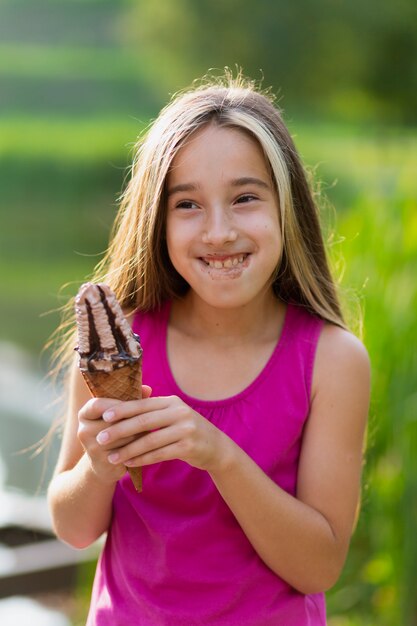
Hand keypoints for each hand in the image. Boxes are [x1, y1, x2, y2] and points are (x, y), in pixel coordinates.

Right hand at [77, 385, 151, 483]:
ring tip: (148, 431)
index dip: (117, 405)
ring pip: (122, 435)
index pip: (98, 404)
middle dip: (132, 419)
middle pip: (113, 420)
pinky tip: (144, 446)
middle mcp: (83, 430)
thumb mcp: (121, 415)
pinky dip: (136, 447)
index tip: (133, 405)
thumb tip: (148, 389)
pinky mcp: (101, 461)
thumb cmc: (116, 432)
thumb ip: (132, 399)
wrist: (106, 465)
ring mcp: (90, 447)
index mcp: (84, 414)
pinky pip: (124, 450)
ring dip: (138, 433)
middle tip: (149, 418)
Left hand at [95, 395, 229, 472]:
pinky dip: (142, 459)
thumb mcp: (174, 415)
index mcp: (172, 402)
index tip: (104, 416)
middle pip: (144, 421)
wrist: (216, 447)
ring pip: (150, 440)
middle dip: (120, 430)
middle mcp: (180, 412)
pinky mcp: (189, 447)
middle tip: (101, 438)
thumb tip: (121, 407)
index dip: (123, 409)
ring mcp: (186, 429)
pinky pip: (160, 454)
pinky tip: (129, 463)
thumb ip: (153, 411)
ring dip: (128, 450)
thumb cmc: (187, 431)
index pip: (143, 404)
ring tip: (112, 457)